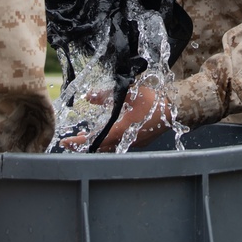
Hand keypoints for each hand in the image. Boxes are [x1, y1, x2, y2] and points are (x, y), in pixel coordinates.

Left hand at [59, 80, 173, 152]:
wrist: (175, 110)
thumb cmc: (153, 101)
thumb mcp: (129, 94)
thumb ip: (107, 95)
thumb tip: (88, 96)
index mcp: (122, 130)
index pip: (95, 139)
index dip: (79, 142)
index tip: (66, 142)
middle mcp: (126, 140)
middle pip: (99, 147)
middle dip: (83, 145)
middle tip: (69, 143)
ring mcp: (133, 143)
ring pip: (109, 148)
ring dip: (95, 144)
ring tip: (84, 139)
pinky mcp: (138, 142)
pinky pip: (118, 145)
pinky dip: (107, 142)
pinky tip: (104, 136)